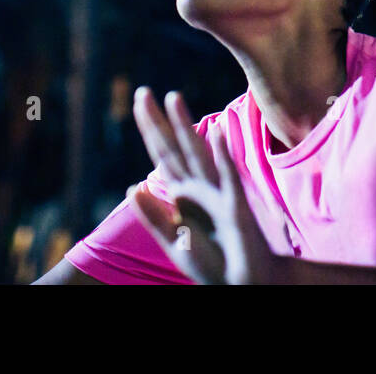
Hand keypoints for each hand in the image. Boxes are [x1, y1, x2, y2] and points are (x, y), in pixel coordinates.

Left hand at [128, 87, 282, 284]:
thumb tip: (132, 187)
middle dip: (158, 122)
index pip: (162, 156)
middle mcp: (198, 187)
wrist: (242, 284)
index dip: (150, 130)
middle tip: (142, 92)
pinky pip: (226, 177)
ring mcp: (217, 193)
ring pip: (198, 153)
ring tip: (173, 98)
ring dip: (186, 126)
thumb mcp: (174, 242)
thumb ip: (154, 217)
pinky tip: (215, 133)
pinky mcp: (235, 207)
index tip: (140, 103)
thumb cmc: (212, 262)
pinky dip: (220, 155)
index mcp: (184, 194)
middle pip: (174, 148)